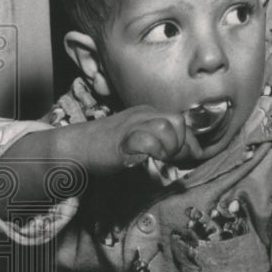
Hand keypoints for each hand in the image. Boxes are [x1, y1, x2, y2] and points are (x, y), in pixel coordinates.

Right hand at [85, 106, 202, 171]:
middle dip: (181, 143)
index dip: (189, 141)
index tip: (188, 155)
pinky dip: (153, 150)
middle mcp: (142, 115)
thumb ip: (166, 142)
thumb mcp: (142, 139)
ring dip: (169, 147)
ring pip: (166, 127)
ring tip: (159, 158)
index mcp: (148, 113)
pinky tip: (147, 158)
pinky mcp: (122, 140)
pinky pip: (146, 140)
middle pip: (178, 121)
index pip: (181, 121)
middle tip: (170, 157)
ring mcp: (131, 125)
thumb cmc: (110, 146)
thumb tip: (195, 151)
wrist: (76, 147)